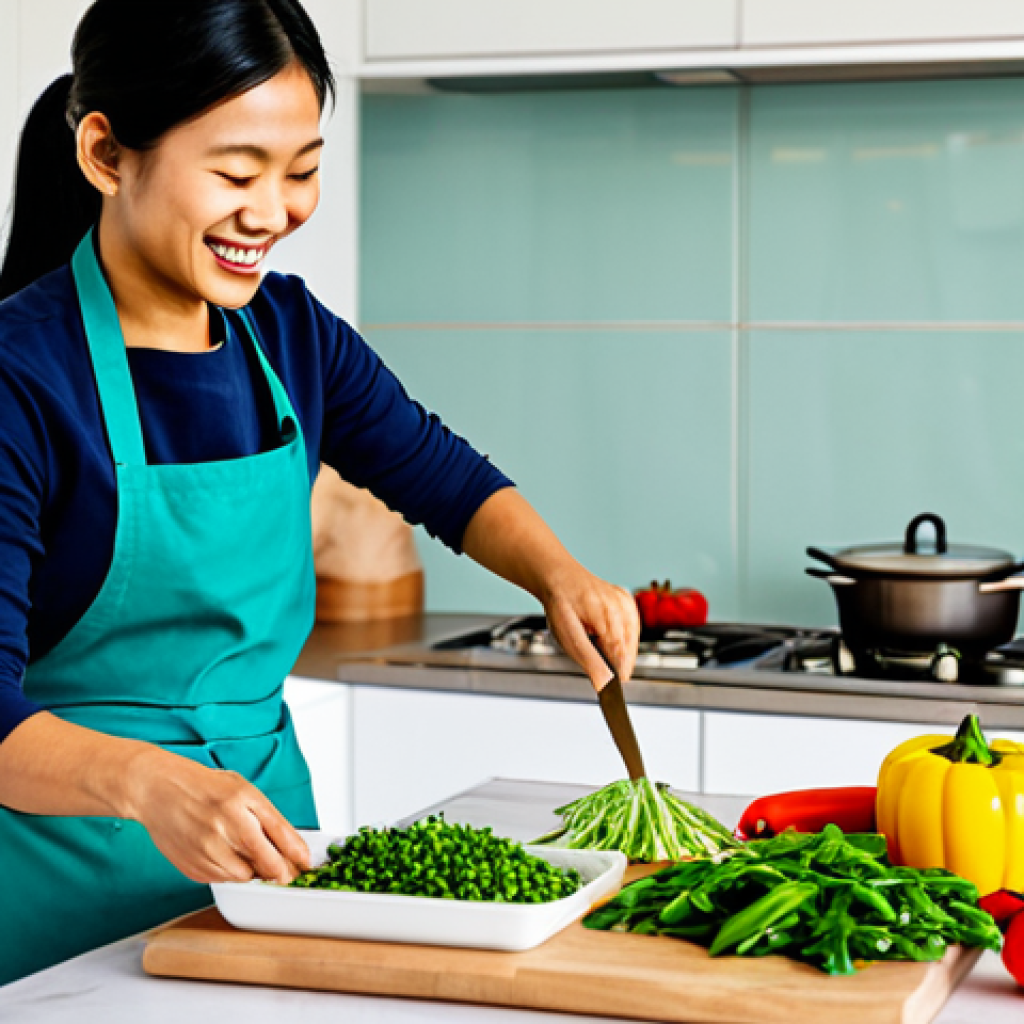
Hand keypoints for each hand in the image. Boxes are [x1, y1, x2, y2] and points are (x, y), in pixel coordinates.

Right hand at [124, 746, 311, 883]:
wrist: (159, 791)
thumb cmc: (205, 787)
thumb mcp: (245, 791)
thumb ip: (271, 820)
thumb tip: (295, 849)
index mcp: (241, 803)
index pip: (280, 838)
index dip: (297, 856)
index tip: (305, 864)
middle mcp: (223, 828)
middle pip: (266, 865)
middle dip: (280, 871)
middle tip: (284, 869)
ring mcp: (206, 851)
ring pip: (245, 877)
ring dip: (253, 871)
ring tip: (246, 852)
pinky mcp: (192, 868)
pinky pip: (223, 880)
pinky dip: (230, 872)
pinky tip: (224, 854)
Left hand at [541, 564, 639, 691]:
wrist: (558, 576)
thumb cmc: (561, 604)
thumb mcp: (569, 637)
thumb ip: (589, 661)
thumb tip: (606, 686)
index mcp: (607, 615)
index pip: (621, 657)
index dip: (618, 677)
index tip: (613, 696)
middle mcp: (621, 606)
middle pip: (628, 650)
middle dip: (616, 662)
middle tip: (599, 665)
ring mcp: (626, 601)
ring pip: (631, 640)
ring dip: (618, 649)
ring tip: (597, 642)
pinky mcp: (627, 600)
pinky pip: (631, 627)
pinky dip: (622, 636)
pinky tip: (608, 636)